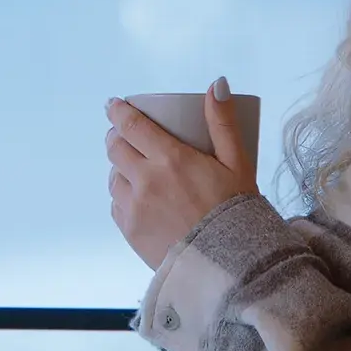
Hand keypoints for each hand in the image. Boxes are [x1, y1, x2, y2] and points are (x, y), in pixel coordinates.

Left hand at [106, 77, 258, 269]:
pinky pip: (116, 206)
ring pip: (113, 177)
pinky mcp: (131, 232)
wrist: (230, 265)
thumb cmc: (237, 211)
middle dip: (117, 136)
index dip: (118, 111)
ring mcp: (135, 208)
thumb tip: (216, 84)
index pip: (131, 125)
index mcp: (170, 159)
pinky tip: (137, 197)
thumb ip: (223, 122)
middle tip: (125, 134)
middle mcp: (146, 181)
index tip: (113, 105)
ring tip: (134, 168)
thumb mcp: (237, 162)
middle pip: (115, 148)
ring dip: (120, 168)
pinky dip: (122, 196)